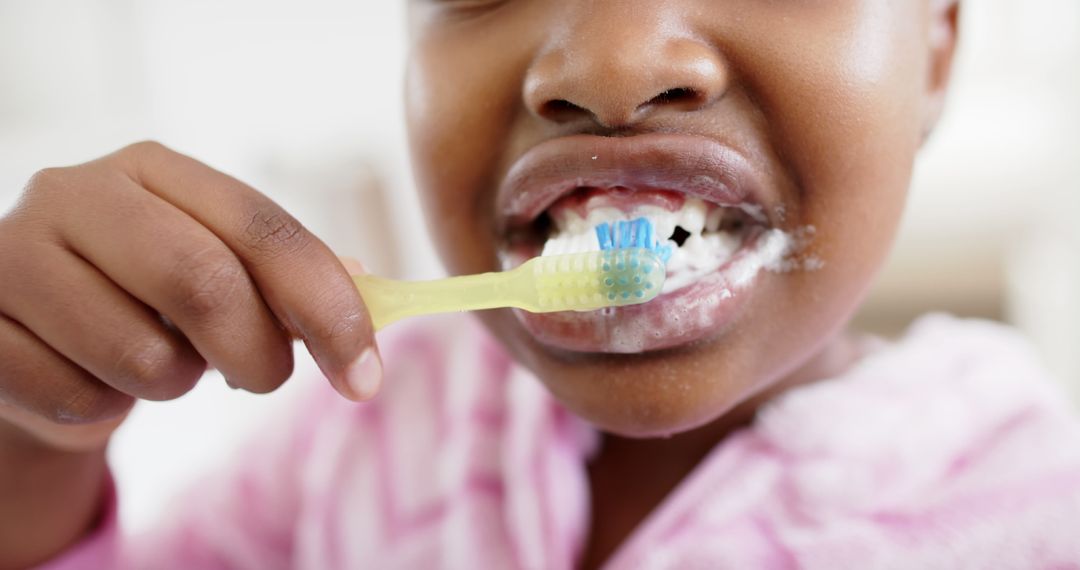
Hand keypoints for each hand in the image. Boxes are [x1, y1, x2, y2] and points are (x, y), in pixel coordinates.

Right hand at [0, 141, 381, 451]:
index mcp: (154, 169)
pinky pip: (80, 399)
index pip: (261, 227)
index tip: (365, 372)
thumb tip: (369, 289)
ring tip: (153, 363)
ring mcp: (15, 256)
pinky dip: (107, 409)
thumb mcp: (215, 270)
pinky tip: (88, 377)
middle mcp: (78, 193)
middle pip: (204, 281)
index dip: (327, 304)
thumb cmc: (140, 299)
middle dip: (259, 354)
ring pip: (144, 357)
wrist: (29, 337)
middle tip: (265, 378)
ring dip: (174, 384)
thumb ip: (284, 277)